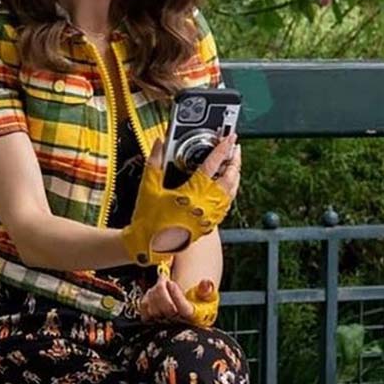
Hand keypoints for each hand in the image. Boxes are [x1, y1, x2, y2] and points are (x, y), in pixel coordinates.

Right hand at [120, 136, 240, 265]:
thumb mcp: (148, 187)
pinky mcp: (210, 224)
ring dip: (235, 174)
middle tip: (234, 147)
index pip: (213, 165)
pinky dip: (231, 190)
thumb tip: (159, 143)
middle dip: (234, 160)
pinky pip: (227, 204)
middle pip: (230, 178)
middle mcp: (206, 205)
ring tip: (234, 162)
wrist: (149, 245)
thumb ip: (154, 161)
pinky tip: (227, 185)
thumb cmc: (148, 220)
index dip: (222, 148)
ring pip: (232, 191)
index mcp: (192, 193)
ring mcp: (210, 216)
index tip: (228, 138)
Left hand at [139, 275, 218, 327]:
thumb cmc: (198, 303)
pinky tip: (154, 292)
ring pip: (154, 308)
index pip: (184, 310)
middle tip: (166, 280)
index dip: (177, 296)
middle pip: (167, 309)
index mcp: (193, 318)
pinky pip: (144, 307)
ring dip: (155, 291)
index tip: (172, 283)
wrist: (185, 309)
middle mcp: (177, 323)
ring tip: (162, 284)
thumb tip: (206, 284)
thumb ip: (207, 289)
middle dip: (163, 289)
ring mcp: (162, 322)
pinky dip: (147, 296)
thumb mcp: (207, 295)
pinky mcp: (150, 318)